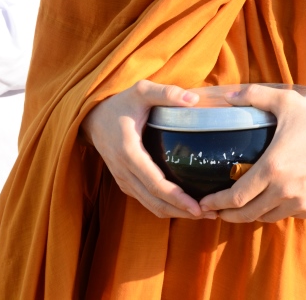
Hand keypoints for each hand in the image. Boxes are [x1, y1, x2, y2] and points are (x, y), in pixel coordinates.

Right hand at [81, 80, 216, 218]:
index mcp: (128, 152)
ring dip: (176, 213)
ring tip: (204, 214)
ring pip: (151, 206)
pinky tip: (186, 206)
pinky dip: (166, 207)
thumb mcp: (141, 91)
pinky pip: (147, 201)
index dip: (177, 198)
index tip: (199, 207)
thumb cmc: (121, 103)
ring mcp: (123, 180)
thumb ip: (165, 93)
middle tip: (211, 214)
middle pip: (155, 201)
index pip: (154, 183)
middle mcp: (124, 171)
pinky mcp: (126, 183)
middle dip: (183, 211)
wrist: (93, 118)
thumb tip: (193, 99)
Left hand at [199, 84, 305, 222]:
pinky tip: (275, 199)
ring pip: (268, 216)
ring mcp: (301, 204)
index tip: (206, 203)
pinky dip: (279, 209)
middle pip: (247, 214)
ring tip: (245, 205)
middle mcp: (284, 192)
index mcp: (272, 169)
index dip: (217, 203)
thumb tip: (227, 94)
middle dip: (228, 215)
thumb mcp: (287, 102)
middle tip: (218, 211)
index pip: (235, 198)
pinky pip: (290, 214)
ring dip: (254, 212)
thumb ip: (254, 96)